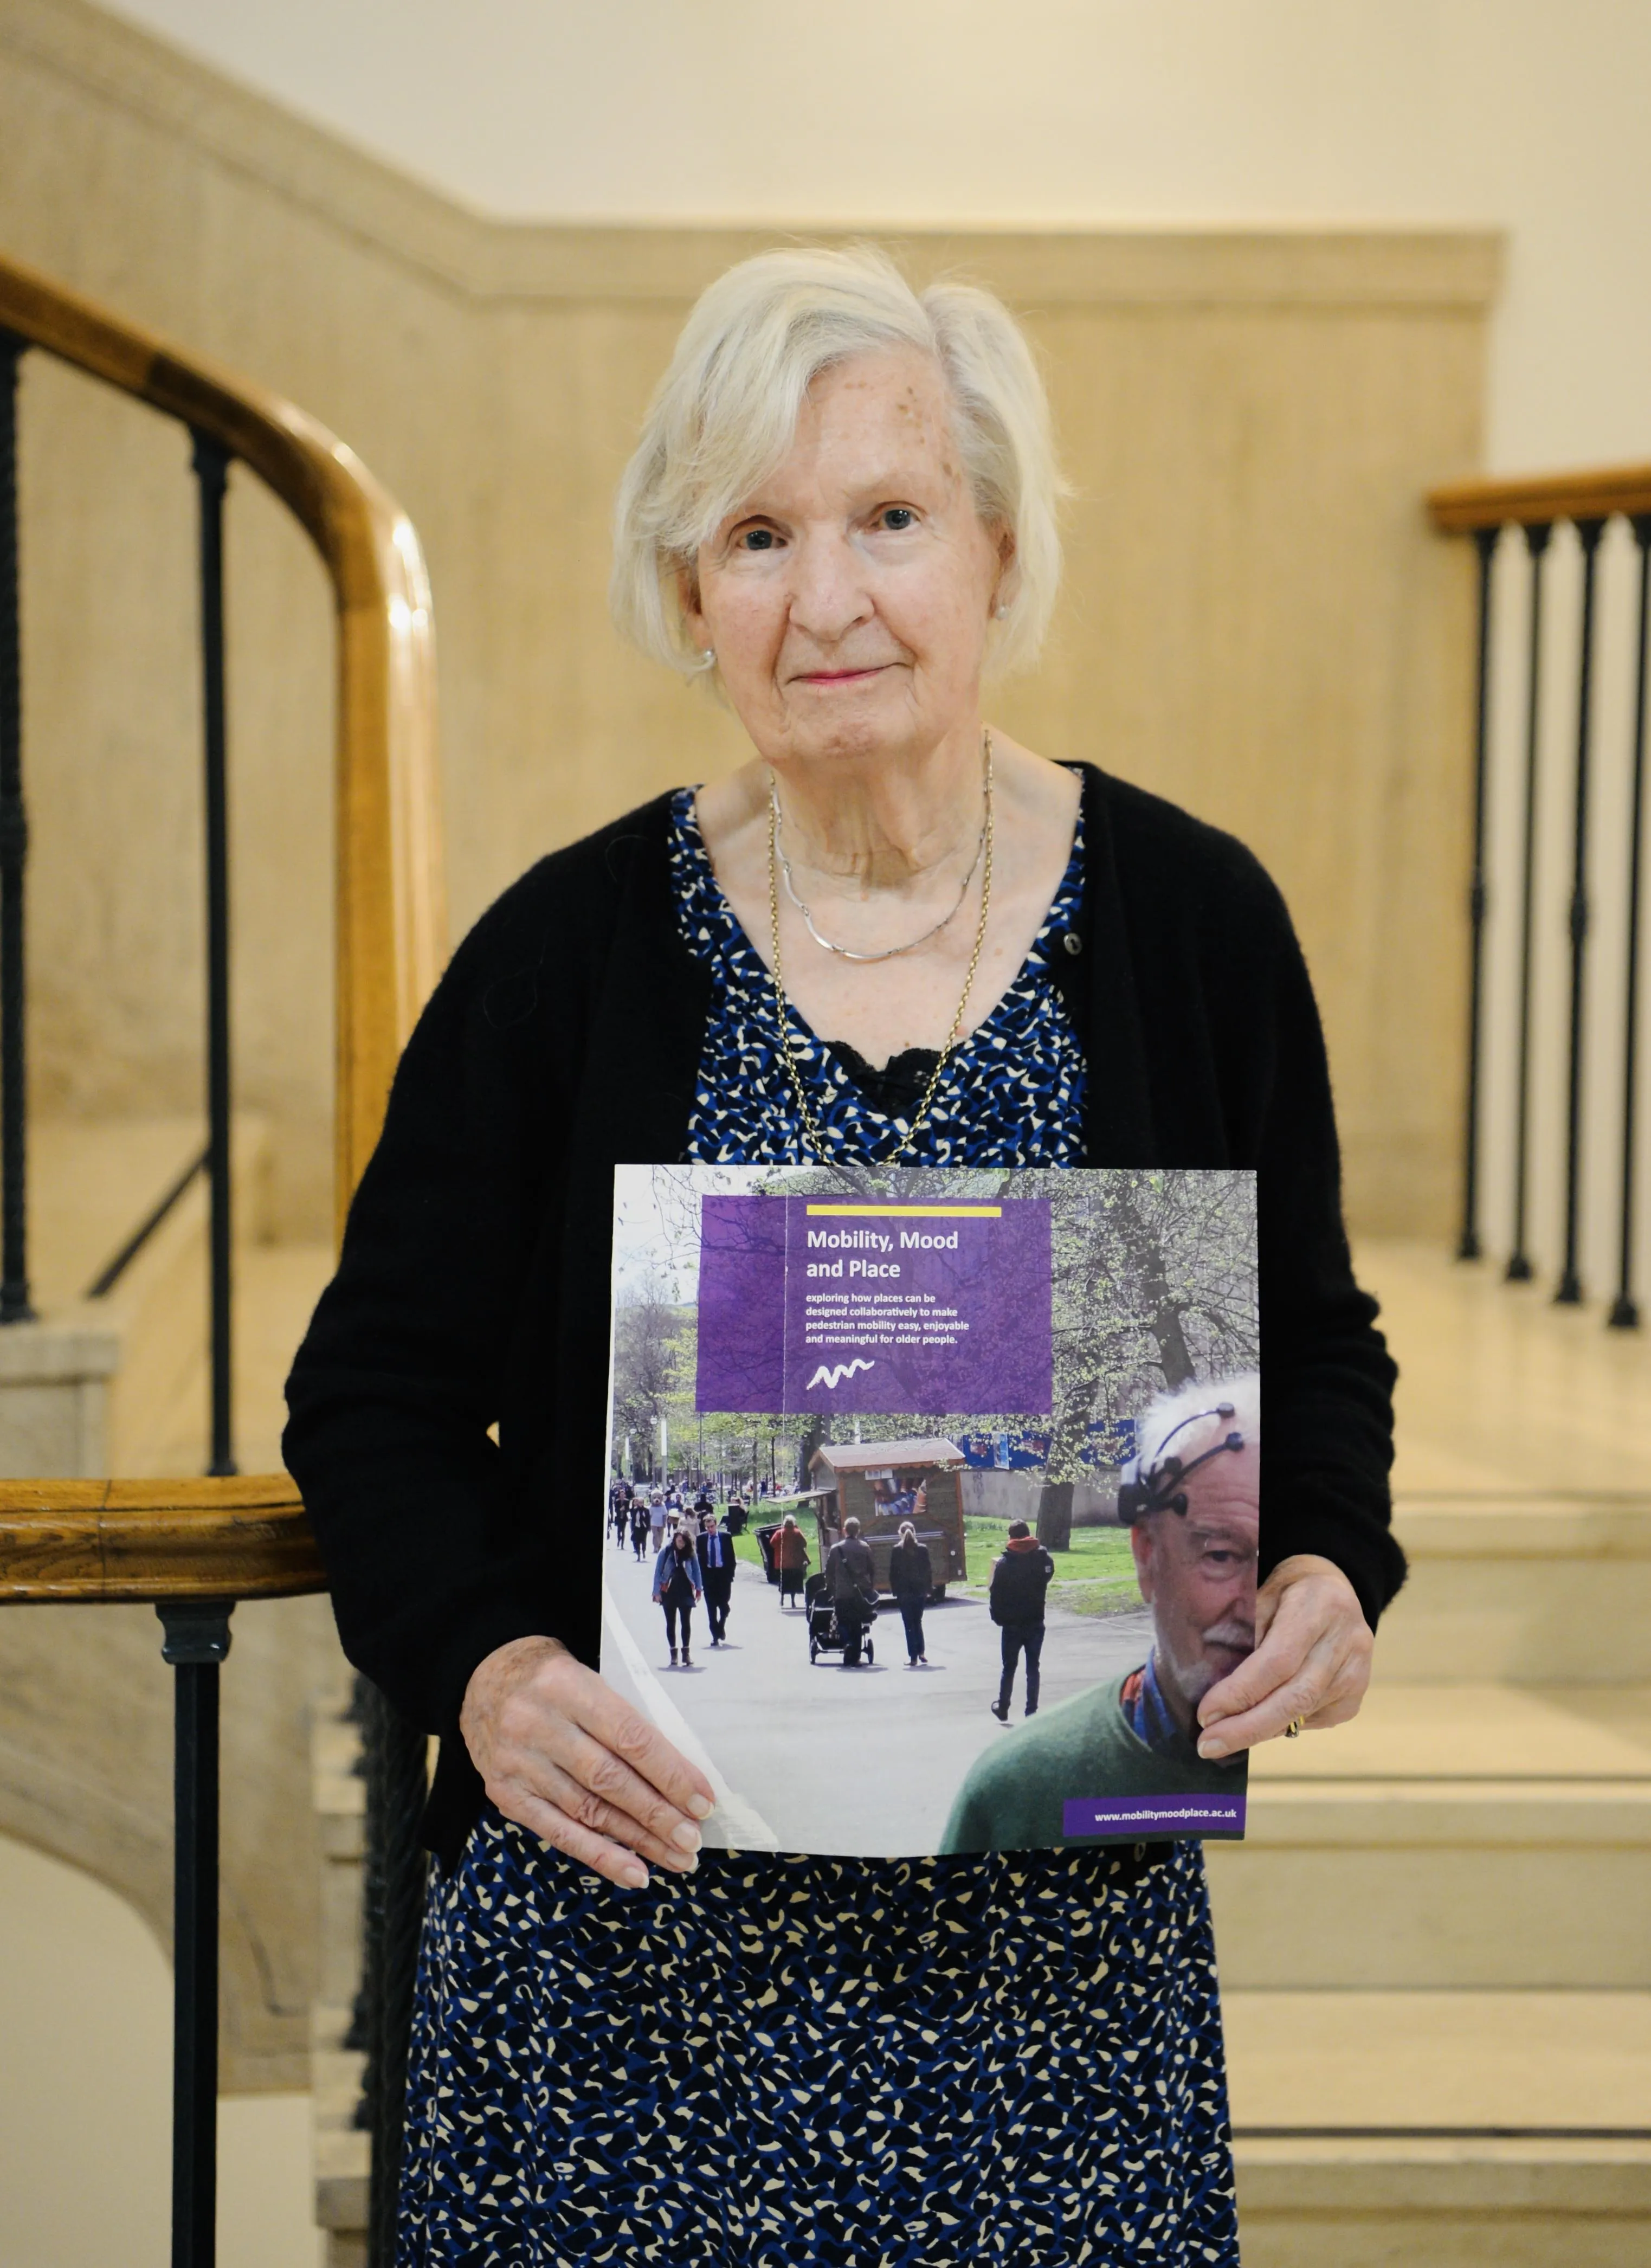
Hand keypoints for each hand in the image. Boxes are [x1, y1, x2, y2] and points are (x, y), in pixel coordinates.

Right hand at [460, 1635, 714, 1889]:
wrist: (485, 1678)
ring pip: (587, 1811)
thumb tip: (680, 1778)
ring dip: (637, 1841)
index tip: (702, 1800)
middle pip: (609, 1779)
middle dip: (657, 1815)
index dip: (670, 1773)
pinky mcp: (505, 1793)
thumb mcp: (588, 1680)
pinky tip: (633, 1872)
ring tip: (675, 1857)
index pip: (629, 1737)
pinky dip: (599, 1856)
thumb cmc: (554, 1681)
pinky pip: (558, 1833)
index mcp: (566, 1685)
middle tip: (692, 1840)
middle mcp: (537, 1724)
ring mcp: (517, 1762)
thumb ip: (625, 1721)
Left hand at [1194, 1554, 1372, 1758]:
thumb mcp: (1262, 1591)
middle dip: (1246, 1727)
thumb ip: (1245, 1630)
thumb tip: (1212, 1680)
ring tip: (1221, 1740)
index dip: (1240, 1692)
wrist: (1337, 1591)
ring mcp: (1356, 1673)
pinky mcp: (1355, 1697)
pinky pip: (1312, 1720)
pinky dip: (1279, 1726)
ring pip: (1302, 1714)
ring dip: (1258, 1731)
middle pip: (1294, 1697)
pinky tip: (1254, 1725)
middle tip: (1207, 1745)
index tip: (1206, 1713)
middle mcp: (1346, 1642)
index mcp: (1320, 1606)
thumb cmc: (1288, 1591)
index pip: (1278, 1661)